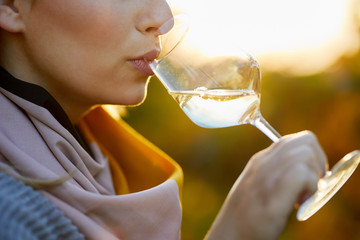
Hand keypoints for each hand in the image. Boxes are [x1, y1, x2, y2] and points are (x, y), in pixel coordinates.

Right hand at [205, 131, 327, 239]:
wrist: (228, 235)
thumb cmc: (246, 217)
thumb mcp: (258, 188)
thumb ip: (275, 175)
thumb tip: (302, 173)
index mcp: (260, 160)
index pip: (292, 139)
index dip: (311, 157)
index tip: (310, 180)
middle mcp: (263, 162)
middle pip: (305, 139)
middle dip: (319, 161)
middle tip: (312, 187)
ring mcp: (266, 175)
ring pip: (306, 153)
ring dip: (314, 176)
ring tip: (303, 198)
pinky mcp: (272, 193)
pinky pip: (301, 173)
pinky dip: (309, 188)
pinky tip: (298, 205)